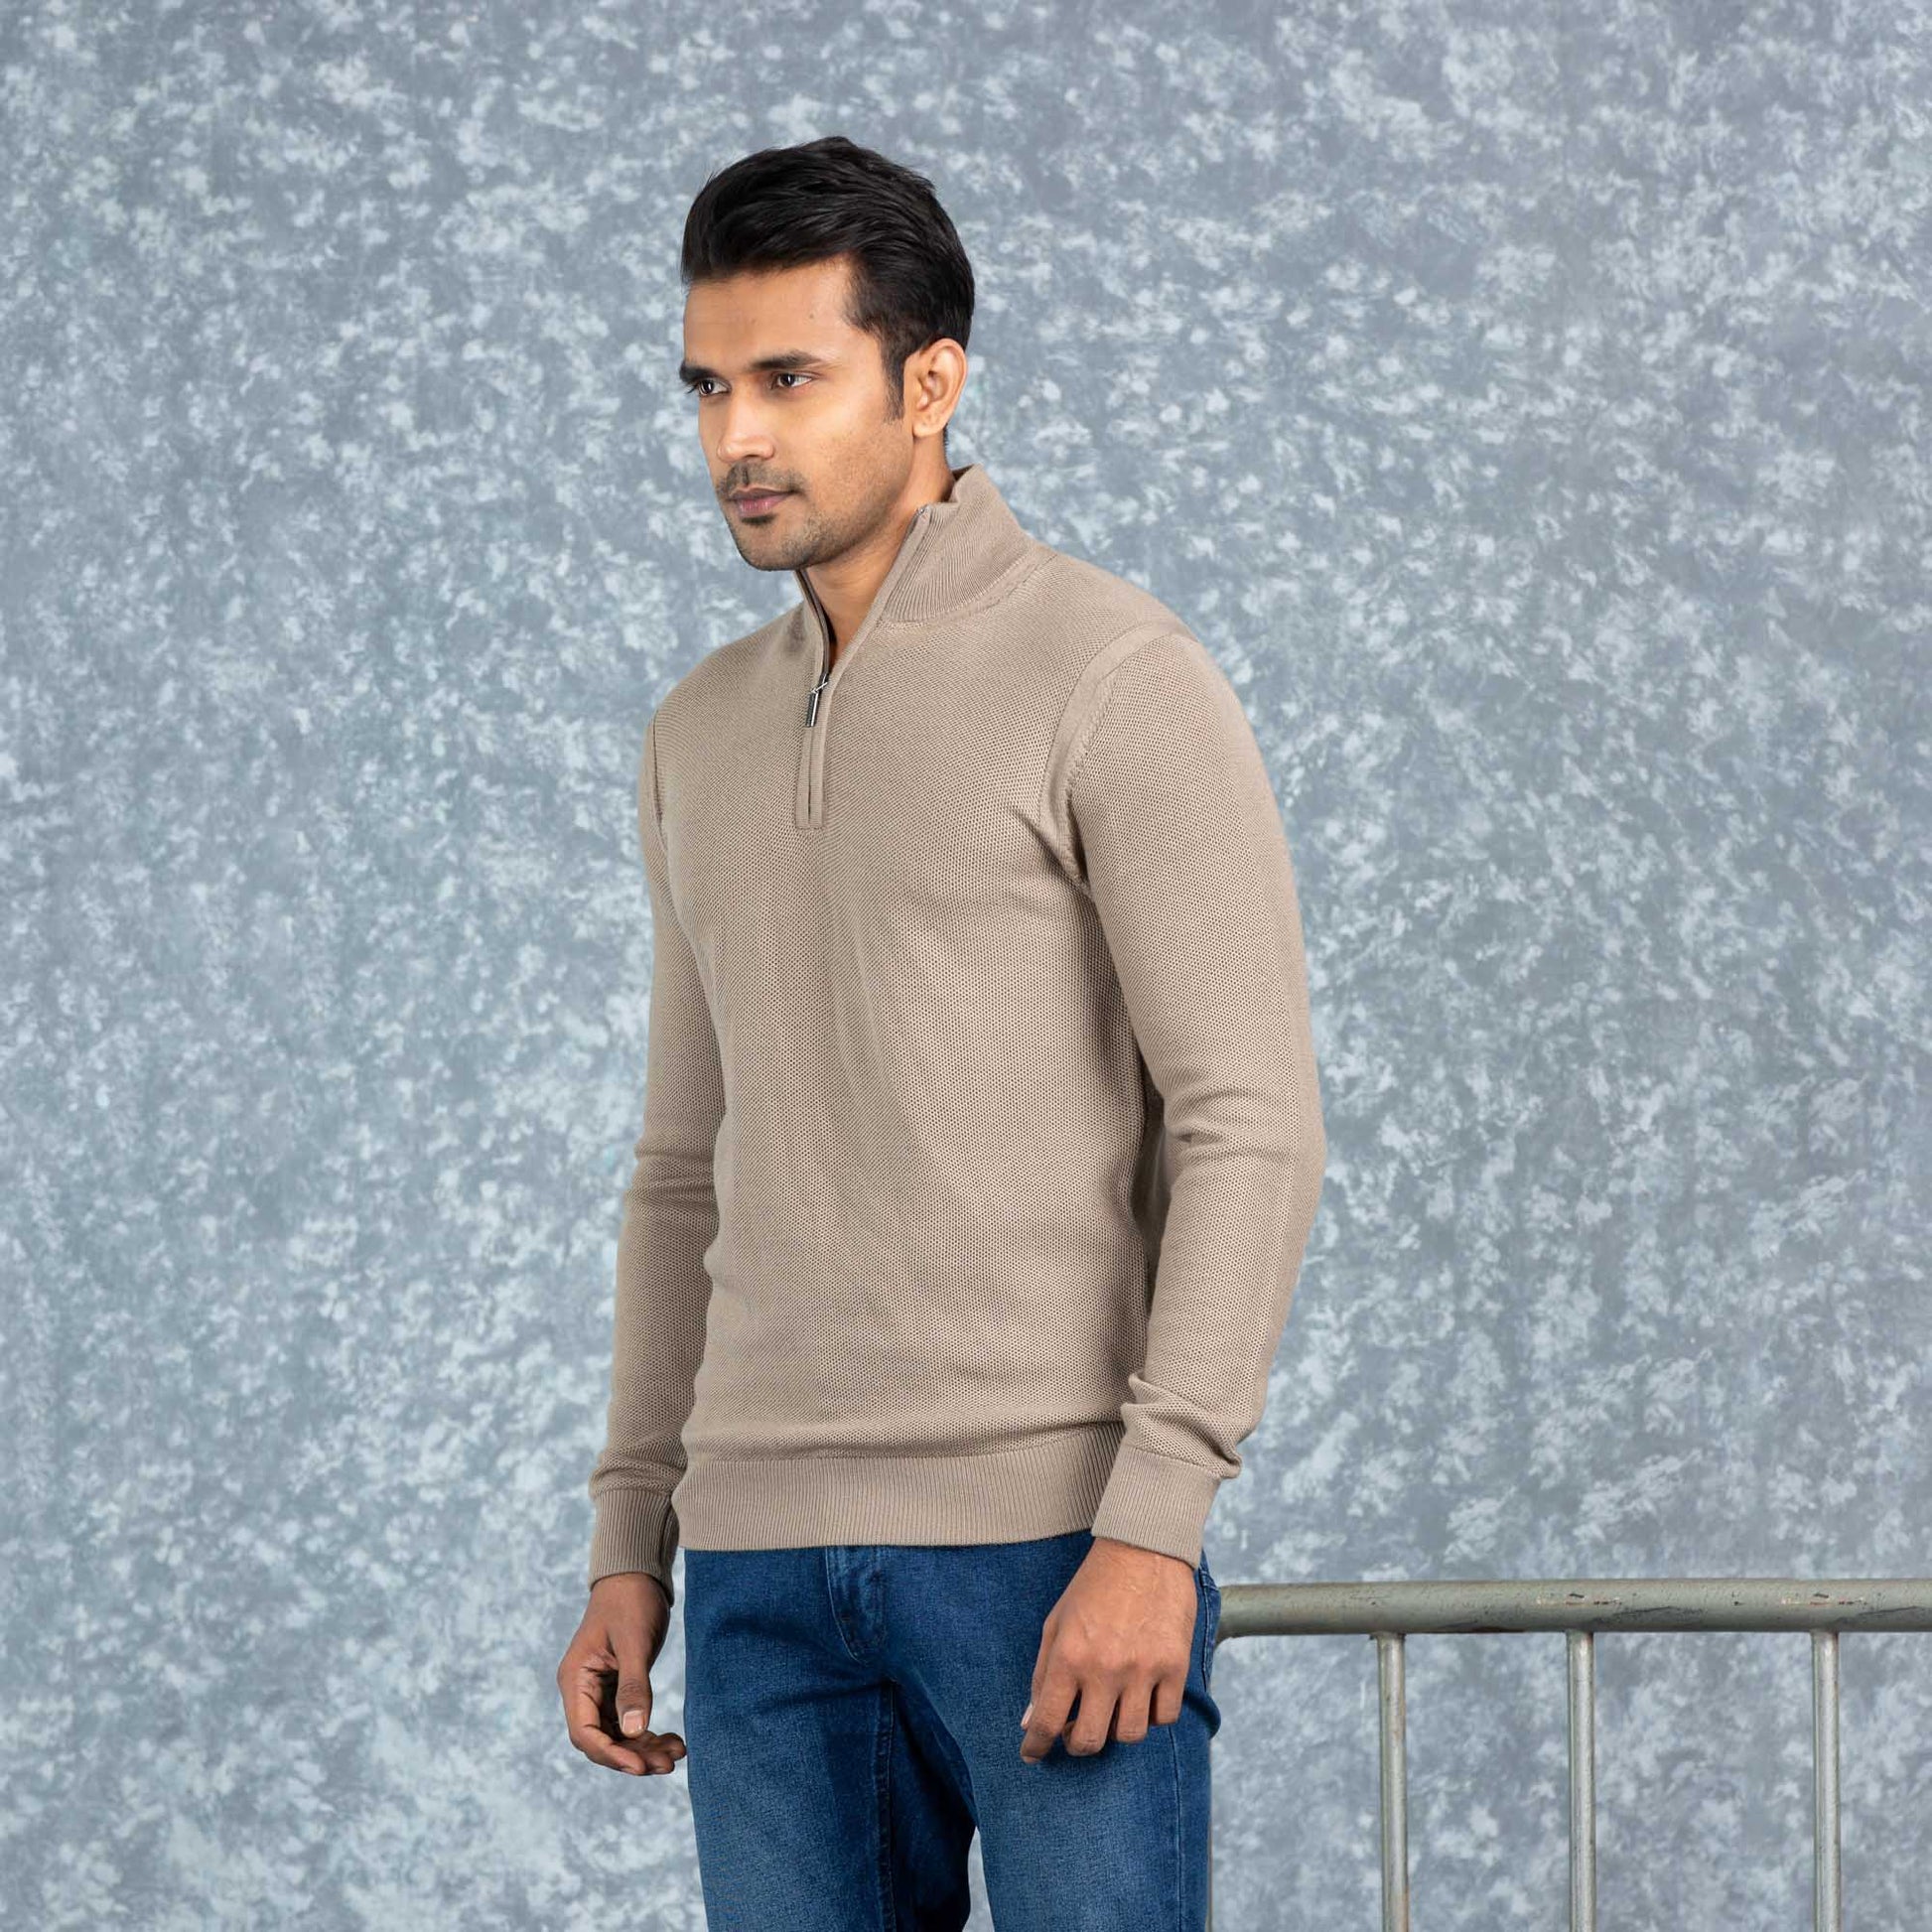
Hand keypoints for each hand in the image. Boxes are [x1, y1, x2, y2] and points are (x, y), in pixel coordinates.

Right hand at [558, 1572, 686, 1777]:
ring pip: (618, 1735)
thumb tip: (635, 1732)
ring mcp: (599, 1692)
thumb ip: (633, 1687)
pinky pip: (629, 1723)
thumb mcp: (634, 1642)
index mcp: (575, 1679)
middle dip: (633, 1756)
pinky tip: (673, 1741)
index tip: (640, 1766)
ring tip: (677, 1754)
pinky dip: (649, 1734)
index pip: (584, 1732)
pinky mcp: (617, 1689)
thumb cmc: (631, 1601)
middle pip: (602, 1740)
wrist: (637, 1575)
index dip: (611, 1754)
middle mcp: (582, 1691)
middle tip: (668, 1765)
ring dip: (645, 1749)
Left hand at [1018, 1536, 1197, 1762]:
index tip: (1032, 1755)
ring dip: (1115, 1730)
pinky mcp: (1175, 1666)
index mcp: (1069, 1656)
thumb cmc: (1094, 1585)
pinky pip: (1163, 1718)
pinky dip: (1151, 1716)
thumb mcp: (1056, 1623)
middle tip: (1074, 1731)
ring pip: (1129, 1736)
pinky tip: (1142, 1697)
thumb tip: (1031, 1722)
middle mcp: (1104, 1669)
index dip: (1035, 1746)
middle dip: (1075, 1744)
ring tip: (1110, 1709)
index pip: (1047, 1720)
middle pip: (1088, 1741)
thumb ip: (1042, 1673)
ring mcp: (1143, 1670)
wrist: (1144, 1549)